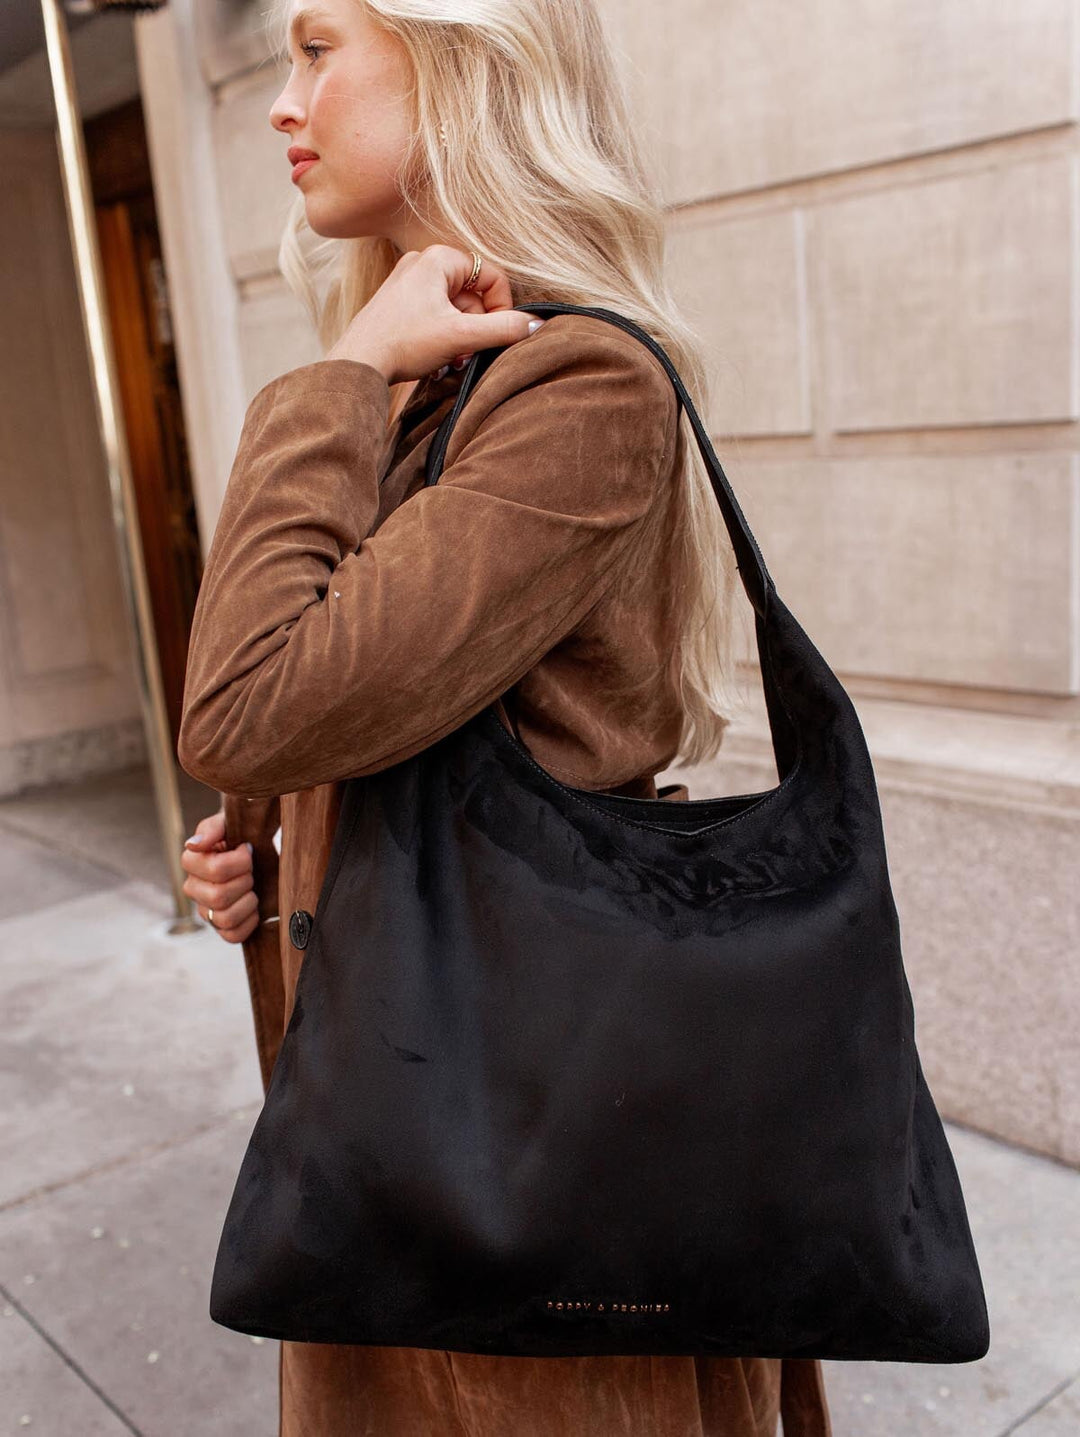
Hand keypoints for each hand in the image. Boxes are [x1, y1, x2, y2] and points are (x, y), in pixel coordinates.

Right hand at [180, 807, 259, 943]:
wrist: (257, 849)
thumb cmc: (240, 835)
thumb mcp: (228, 823)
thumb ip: (212, 828)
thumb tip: (193, 845)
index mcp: (192, 862)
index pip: (215, 870)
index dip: (240, 861)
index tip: (247, 850)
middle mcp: (193, 888)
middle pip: (219, 896)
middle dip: (245, 881)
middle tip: (251, 870)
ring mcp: (205, 910)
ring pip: (224, 918)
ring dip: (248, 901)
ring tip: (252, 887)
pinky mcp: (221, 927)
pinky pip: (232, 935)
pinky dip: (249, 921)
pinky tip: (254, 906)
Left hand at [324, 245, 544, 385]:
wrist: (357, 363)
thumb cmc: (403, 343)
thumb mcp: (461, 336)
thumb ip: (503, 329)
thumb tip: (537, 324)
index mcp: (439, 258)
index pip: (491, 276)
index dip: (502, 308)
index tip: (496, 336)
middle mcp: (422, 262)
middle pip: (473, 294)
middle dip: (477, 327)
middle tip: (468, 353)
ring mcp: (408, 282)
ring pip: (455, 307)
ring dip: (462, 336)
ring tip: (451, 359)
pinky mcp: (399, 302)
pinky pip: (436, 314)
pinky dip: (444, 336)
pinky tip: (437, 357)